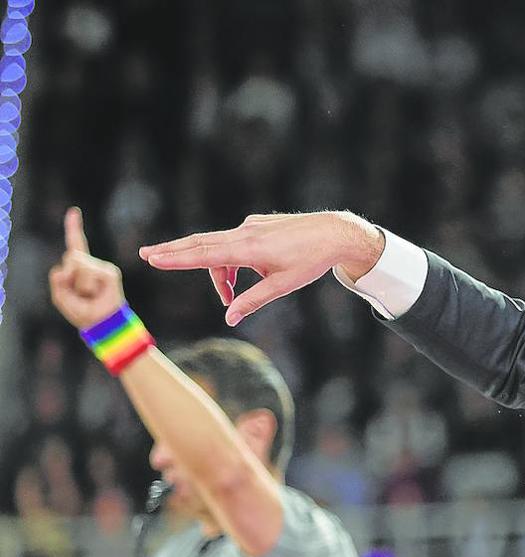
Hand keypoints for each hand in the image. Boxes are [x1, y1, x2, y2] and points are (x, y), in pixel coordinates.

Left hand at [48, 207, 125, 329]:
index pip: (76, 245)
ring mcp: (102, 268)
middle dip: (68, 277)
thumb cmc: (83, 312)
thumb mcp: (61, 297)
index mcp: (79, 268)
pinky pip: (89, 271)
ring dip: (78, 284)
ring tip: (88, 295)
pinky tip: (95, 292)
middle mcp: (92, 264)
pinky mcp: (110, 272)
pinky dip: (87, 284)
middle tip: (80, 294)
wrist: (102, 324)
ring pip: (78, 264)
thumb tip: (70, 261)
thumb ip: (58, 280)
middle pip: (70, 257)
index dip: (74, 228)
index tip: (74, 211)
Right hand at [138, 211, 384, 325]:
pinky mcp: (257, 226)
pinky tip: (245, 277)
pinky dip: (231, 263)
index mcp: (249, 248)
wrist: (334, 234)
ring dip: (218, 273)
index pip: (205, 254)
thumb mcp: (282, 286)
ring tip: (227, 296)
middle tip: (145, 255)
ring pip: (220, 248)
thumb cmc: (310, 261)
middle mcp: (245, 233)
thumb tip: (230, 318)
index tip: (153, 258)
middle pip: (201, 243)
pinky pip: (234, 244)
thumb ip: (253, 301)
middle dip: (174, 251)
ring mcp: (251, 227)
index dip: (177, 257)